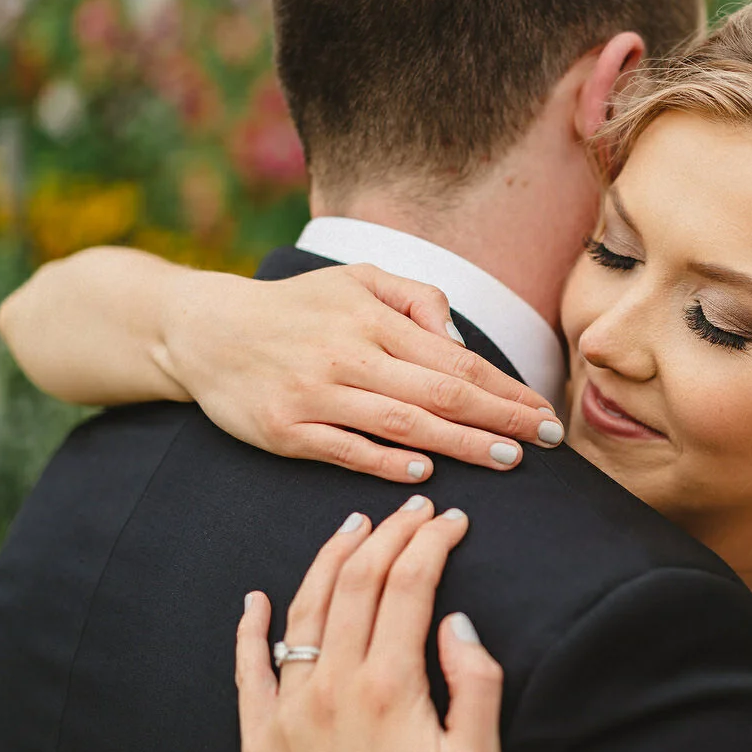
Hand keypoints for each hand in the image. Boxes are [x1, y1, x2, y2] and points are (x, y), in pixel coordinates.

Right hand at [156, 263, 564, 480]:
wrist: (205, 330)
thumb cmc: (298, 308)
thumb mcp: (357, 281)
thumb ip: (417, 300)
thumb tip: (462, 342)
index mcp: (371, 320)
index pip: (456, 361)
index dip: (507, 389)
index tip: (546, 413)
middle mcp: (347, 355)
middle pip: (439, 393)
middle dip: (500, 419)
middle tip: (546, 442)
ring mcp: (314, 394)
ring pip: (400, 423)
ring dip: (459, 443)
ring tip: (506, 459)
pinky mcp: (283, 429)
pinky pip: (343, 448)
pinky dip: (384, 460)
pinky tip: (426, 471)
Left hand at [236, 497, 503, 751]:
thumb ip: (476, 685)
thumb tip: (456, 623)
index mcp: (388, 688)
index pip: (409, 586)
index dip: (432, 542)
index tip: (452, 520)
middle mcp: (332, 688)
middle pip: (356, 584)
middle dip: (388, 535)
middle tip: (412, 508)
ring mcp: (290, 712)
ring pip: (303, 612)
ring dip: (329, 560)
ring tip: (353, 527)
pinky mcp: (261, 741)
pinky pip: (248, 671)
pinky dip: (251, 628)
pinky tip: (257, 598)